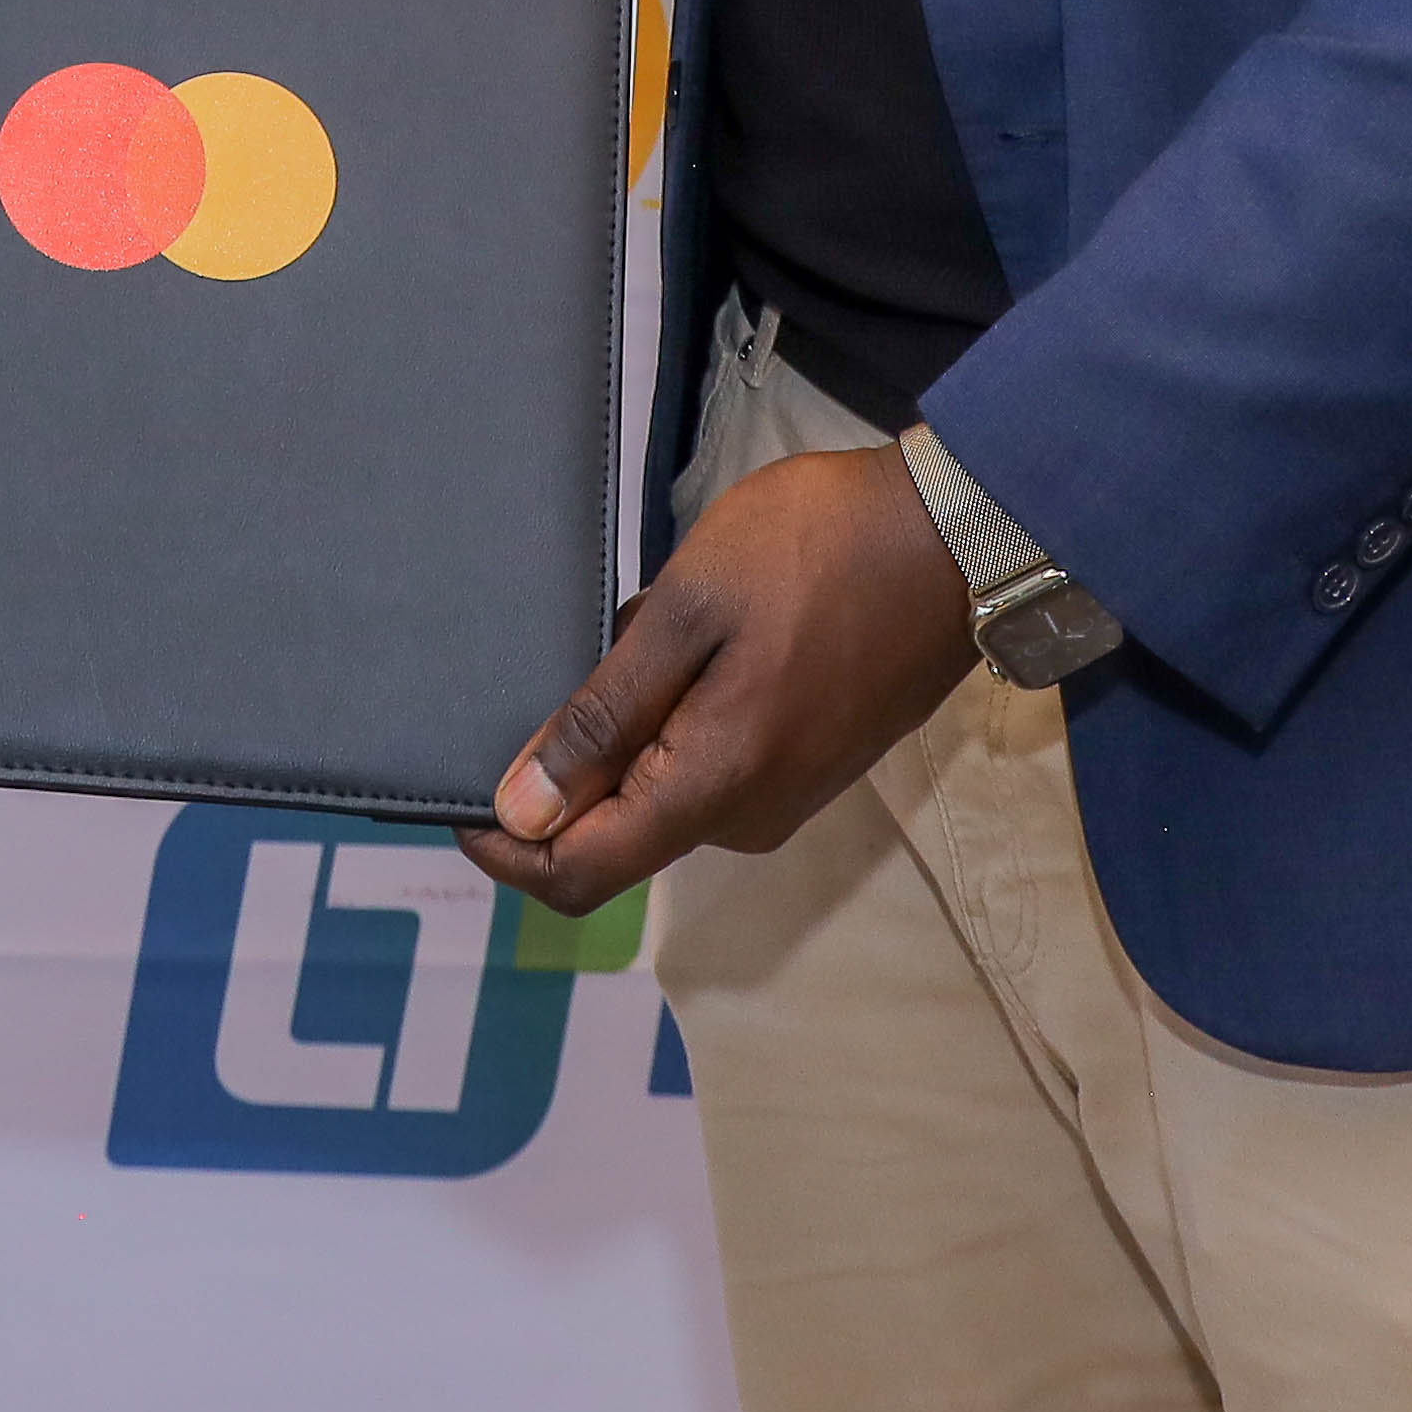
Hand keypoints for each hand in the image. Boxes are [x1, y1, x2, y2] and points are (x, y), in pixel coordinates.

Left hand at [465, 444, 968, 914]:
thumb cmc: (814, 555)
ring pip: (660, 788)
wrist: (955, 536)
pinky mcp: (806, 763)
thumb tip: (520, 813)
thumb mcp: (687, 614)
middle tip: (572, 649)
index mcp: (709, 791)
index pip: (577, 875)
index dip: (502, 848)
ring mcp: (782, 794)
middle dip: (569, 760)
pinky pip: (705, 763)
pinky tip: (688, 630)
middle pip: (615, 832)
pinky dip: (672, 714)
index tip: (455, 785)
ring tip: (642, 621)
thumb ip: (602, 718)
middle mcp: (745, 820)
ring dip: (626, 725)